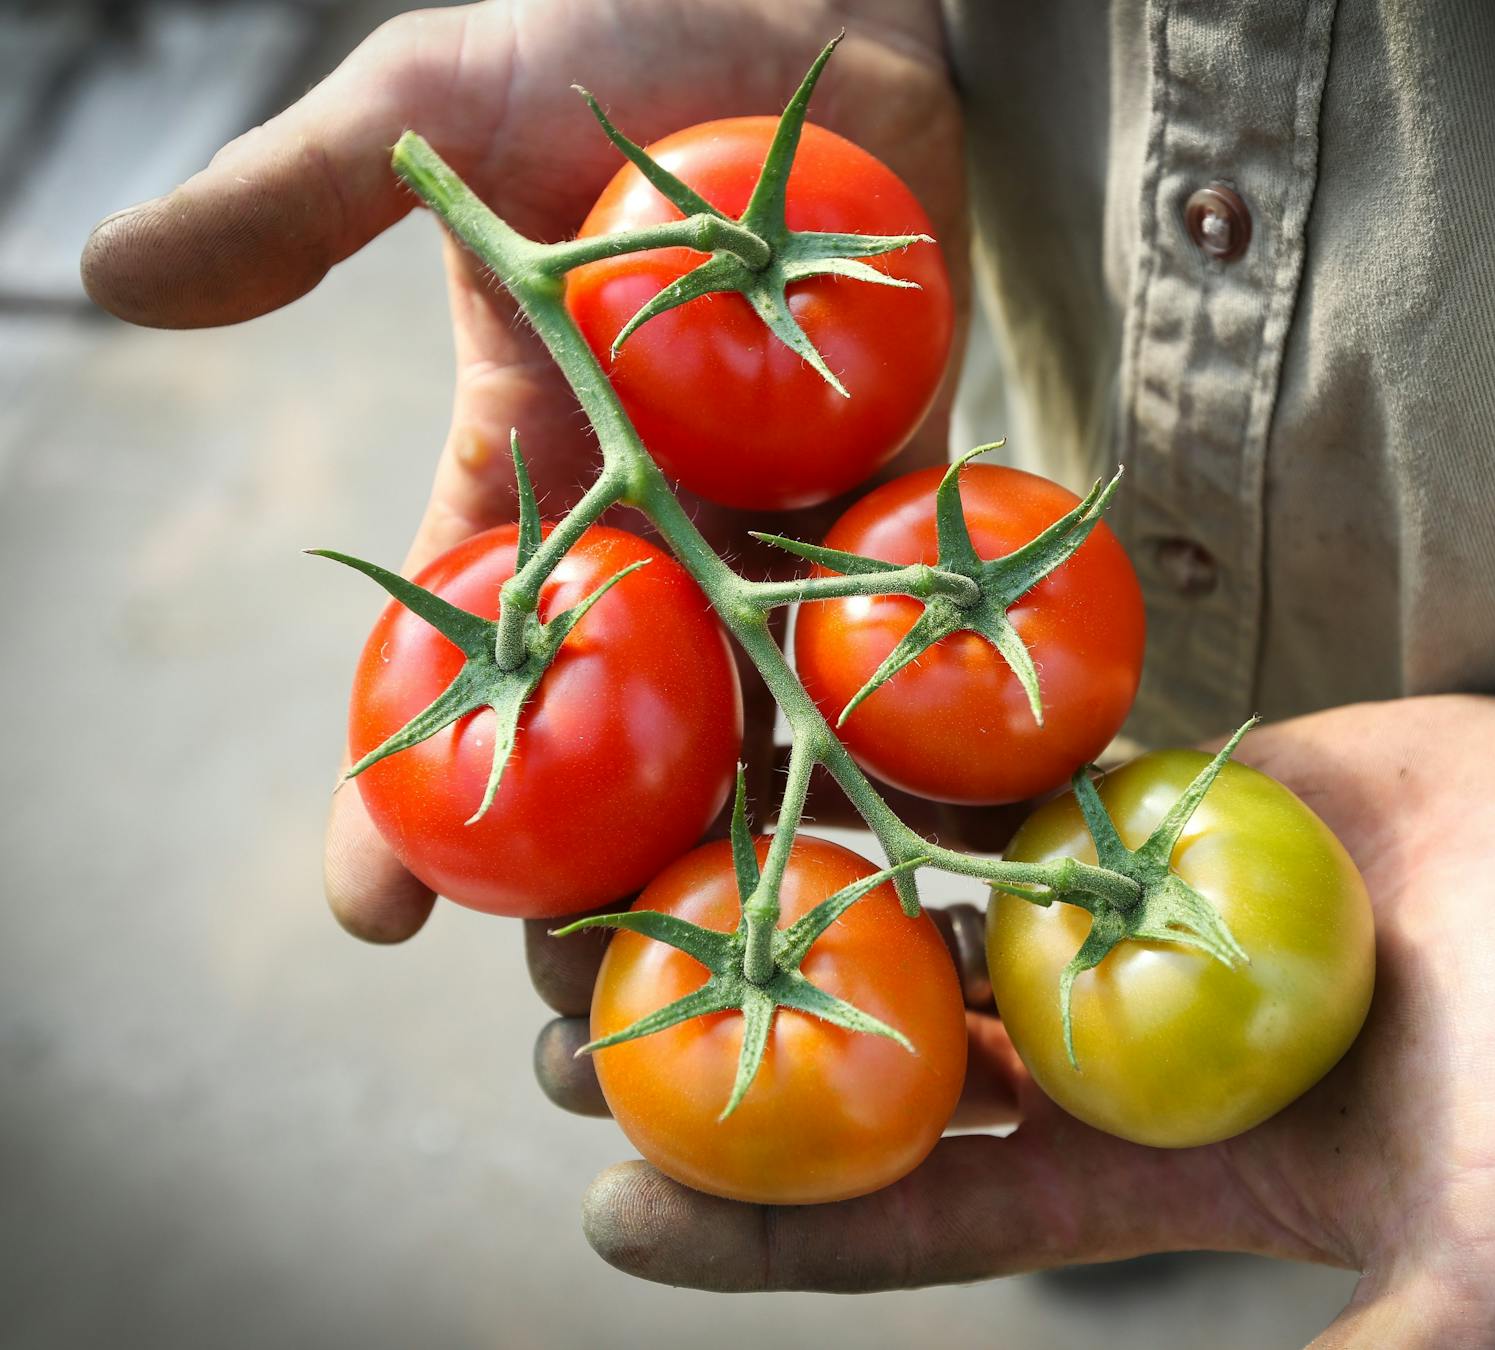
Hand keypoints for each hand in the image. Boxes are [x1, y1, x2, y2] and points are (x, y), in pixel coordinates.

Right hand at [81, 0, 966, 940]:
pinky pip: (917, 625)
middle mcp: (658, 514)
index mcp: (533, 460)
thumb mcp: (433, 110)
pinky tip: (924, 849)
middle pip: (610, 733)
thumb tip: (107, 278)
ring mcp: (788, 512)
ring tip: (739, 988)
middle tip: (569, 1012)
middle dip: (586, 874)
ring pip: (760, 717)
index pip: (451, 653)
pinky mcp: (912, 480)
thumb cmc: (618, 28)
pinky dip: (916, 730)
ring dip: (746, 852)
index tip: (372, 917)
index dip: (398, 792)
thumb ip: (293, 203)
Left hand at [547, 679, 1494, 1347]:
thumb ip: (1416, 1342)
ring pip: (892, 912)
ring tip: (613, 878)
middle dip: (712, 1051)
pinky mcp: (1136, 801)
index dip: (764, 1227)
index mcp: (1133, 1165)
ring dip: (763, 897)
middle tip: (558, 1025)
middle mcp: (1091, 1043)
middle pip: (862, 1059)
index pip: (910, 1215)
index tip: (612, 1212)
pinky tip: (774, 735)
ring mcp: (1105, 913)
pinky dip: (883, 770)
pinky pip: (982, 788)